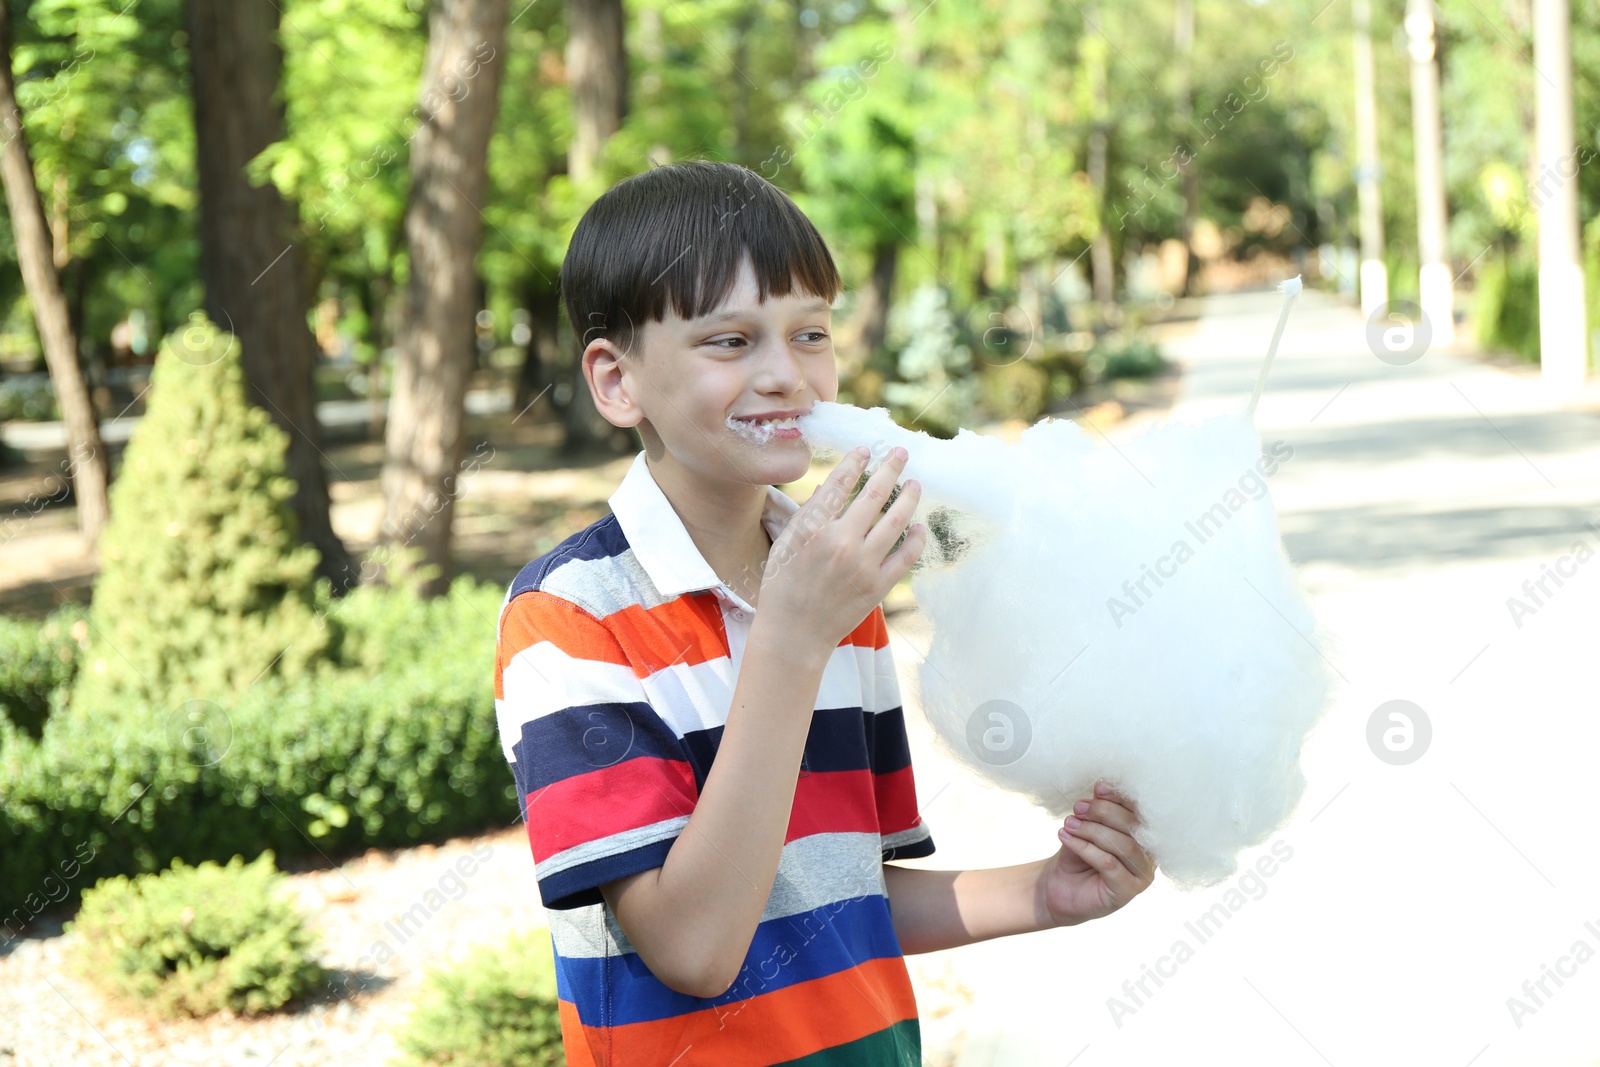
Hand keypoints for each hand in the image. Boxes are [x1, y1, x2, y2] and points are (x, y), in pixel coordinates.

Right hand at [757, 445, 925, 654]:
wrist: (794, 633)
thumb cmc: (783, 586)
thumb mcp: (786, 543)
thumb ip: (809, 513)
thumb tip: (832, 485)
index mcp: (814, 529)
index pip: (842, 483)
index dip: (856, 462)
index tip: (866, 450)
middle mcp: (842, 543)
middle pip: (876, 494)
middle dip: (891, 468)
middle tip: (901, 453)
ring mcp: (864, 565)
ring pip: (897, 520)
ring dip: (910, 496)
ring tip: (915, 484)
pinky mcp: (879, 586)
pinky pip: (907, 555)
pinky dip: (916, 538)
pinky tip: (918, 526)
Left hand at [1038, 780, 1155, 926]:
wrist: (1058, 886)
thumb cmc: (1076, 854)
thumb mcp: (1087, 827)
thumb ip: (1098, 811)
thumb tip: (1102, 785)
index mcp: (1144, 835)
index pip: (1139, 811)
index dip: (1120, 797)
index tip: (1098, 787)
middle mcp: (1149, 855)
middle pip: (1134, 826)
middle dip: (1104, 812)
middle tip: (1078, 807)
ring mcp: (1141, 875)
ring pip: (1124, 845)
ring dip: (1093, 830)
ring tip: (1069, 823)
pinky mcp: (1127, 892)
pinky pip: (1109, 864)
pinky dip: (1086, 848)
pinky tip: (1066, 838)